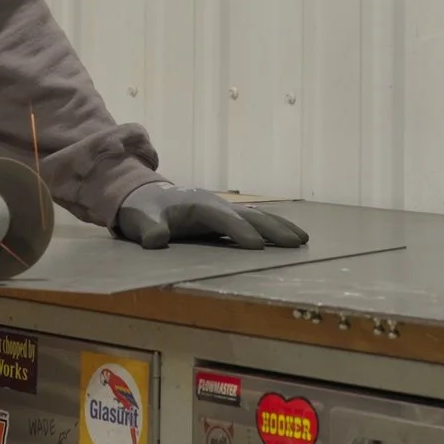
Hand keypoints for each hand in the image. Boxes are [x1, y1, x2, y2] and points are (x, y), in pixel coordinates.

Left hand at [112, 181, 309, 249]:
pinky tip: (288, 238)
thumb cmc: (144, 211)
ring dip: (280, 227)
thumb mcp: (141, 220)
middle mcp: (216, 203)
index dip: (239, 231)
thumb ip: (149, 229)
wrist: (144, 197)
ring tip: (303, 239)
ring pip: (257, 215)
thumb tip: (155, 240)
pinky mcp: (225, 218)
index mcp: (198, 203)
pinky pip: (253, 221)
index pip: (223, 219)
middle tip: (296, 242)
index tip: (257, 246)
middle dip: (273, 228)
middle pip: (249, 214)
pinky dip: (272, 227)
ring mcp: (223, 209)